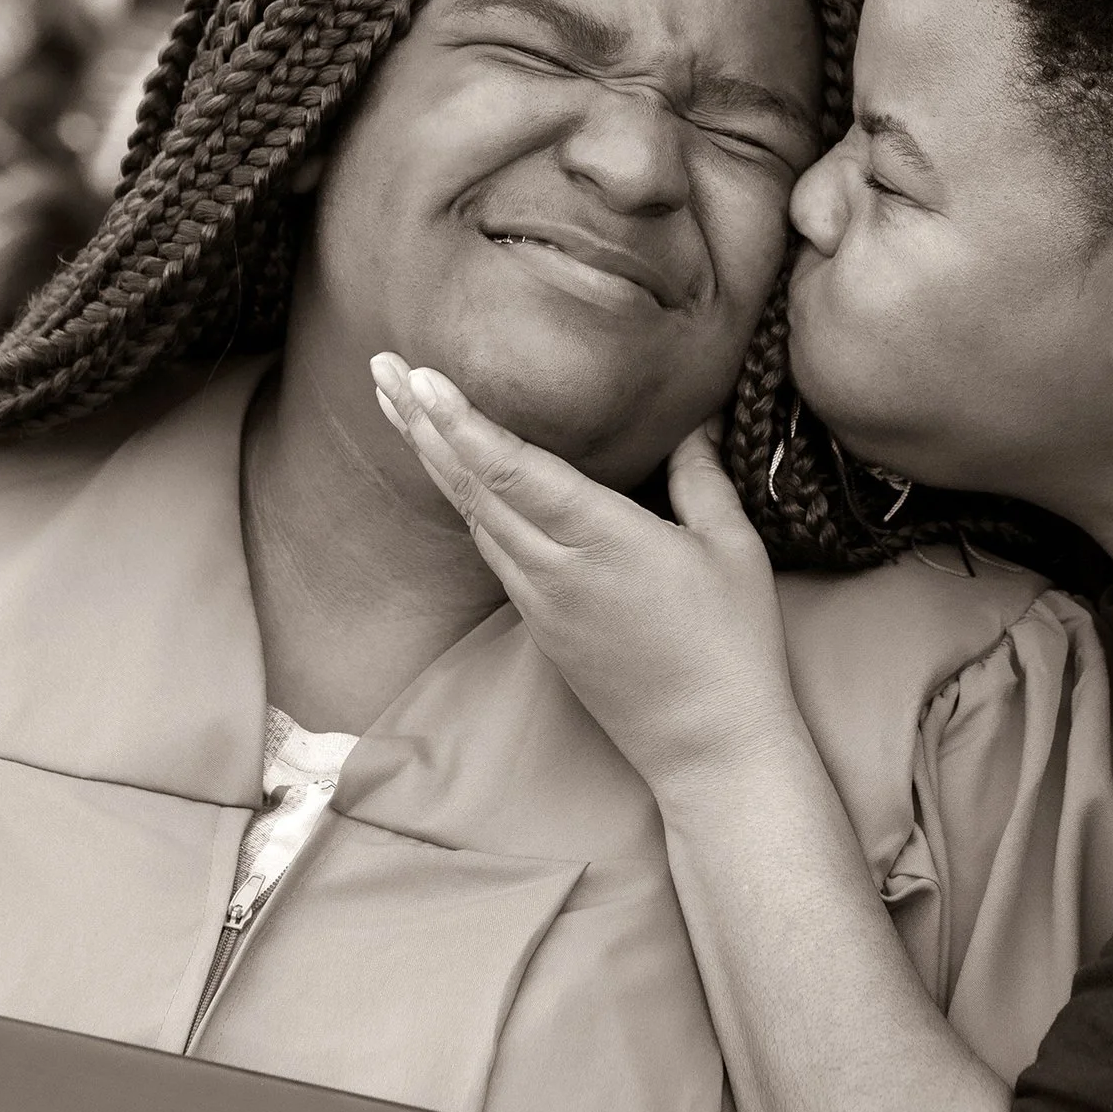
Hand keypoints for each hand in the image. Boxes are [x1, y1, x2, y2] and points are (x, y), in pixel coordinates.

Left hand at [370, 352, 801, 789]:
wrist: (707, 745)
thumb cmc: (731, 643)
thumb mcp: (732, 547)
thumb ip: (700, 477)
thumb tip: (694, 422)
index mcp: (602, 537)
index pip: (511, 468)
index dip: (460, 419)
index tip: (420, 376)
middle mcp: (555, 568)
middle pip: (469, 484)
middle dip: (420, 422)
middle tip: (380, 366)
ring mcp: (539, 601)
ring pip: (472, 516)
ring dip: (433, 457)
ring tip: (400, 406)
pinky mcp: (539, 626)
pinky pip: (491, 550)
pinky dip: (465, 500)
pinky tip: (452, 472)